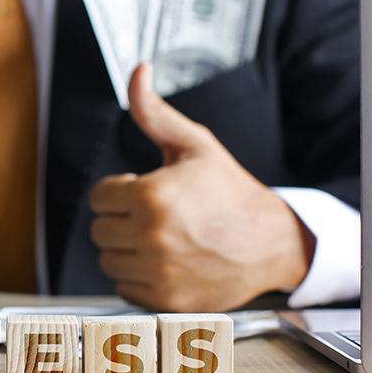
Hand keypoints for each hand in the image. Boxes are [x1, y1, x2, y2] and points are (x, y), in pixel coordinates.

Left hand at [90, 64, 313, 311]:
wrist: (272, 242)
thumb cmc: (229, 191)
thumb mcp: (194, 144)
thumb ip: (154, 112)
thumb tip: (137, 71)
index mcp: (152, 196)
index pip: (99, 198)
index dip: (120, 191)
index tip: (144, 190)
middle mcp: (151, 237)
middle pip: (99, 231)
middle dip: (120, 220)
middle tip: (154, 214)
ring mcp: (159, 273)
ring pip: (108, 261)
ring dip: (126, 249)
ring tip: (159, 238)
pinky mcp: (166, 301)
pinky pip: (124, 289)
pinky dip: (138, 277)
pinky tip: (165, 261)